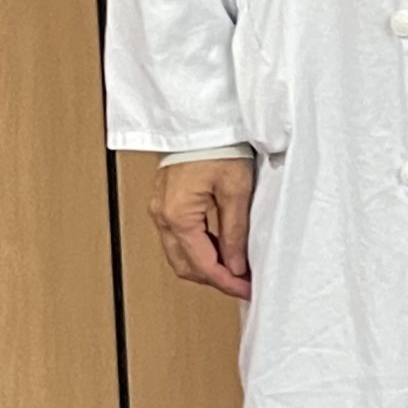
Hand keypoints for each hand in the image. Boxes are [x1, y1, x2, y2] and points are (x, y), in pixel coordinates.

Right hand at [150, 158, 254, 301]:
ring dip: (206, 266)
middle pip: (185, 266)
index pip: (202, 265)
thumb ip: (235, 232)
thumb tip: (235, 266)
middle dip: (215, 279)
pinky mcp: (164, 202)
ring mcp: (160, 209)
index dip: (226, 282)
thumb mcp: (236, 190)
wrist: (201, 118)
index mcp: (177, 215)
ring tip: (236, 267)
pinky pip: (177, 237)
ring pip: (179, 254)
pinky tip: (221, 248)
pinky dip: (198, 249)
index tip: (247, 289)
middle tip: (243, 283)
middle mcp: (162, 215)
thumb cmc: (218, 144)